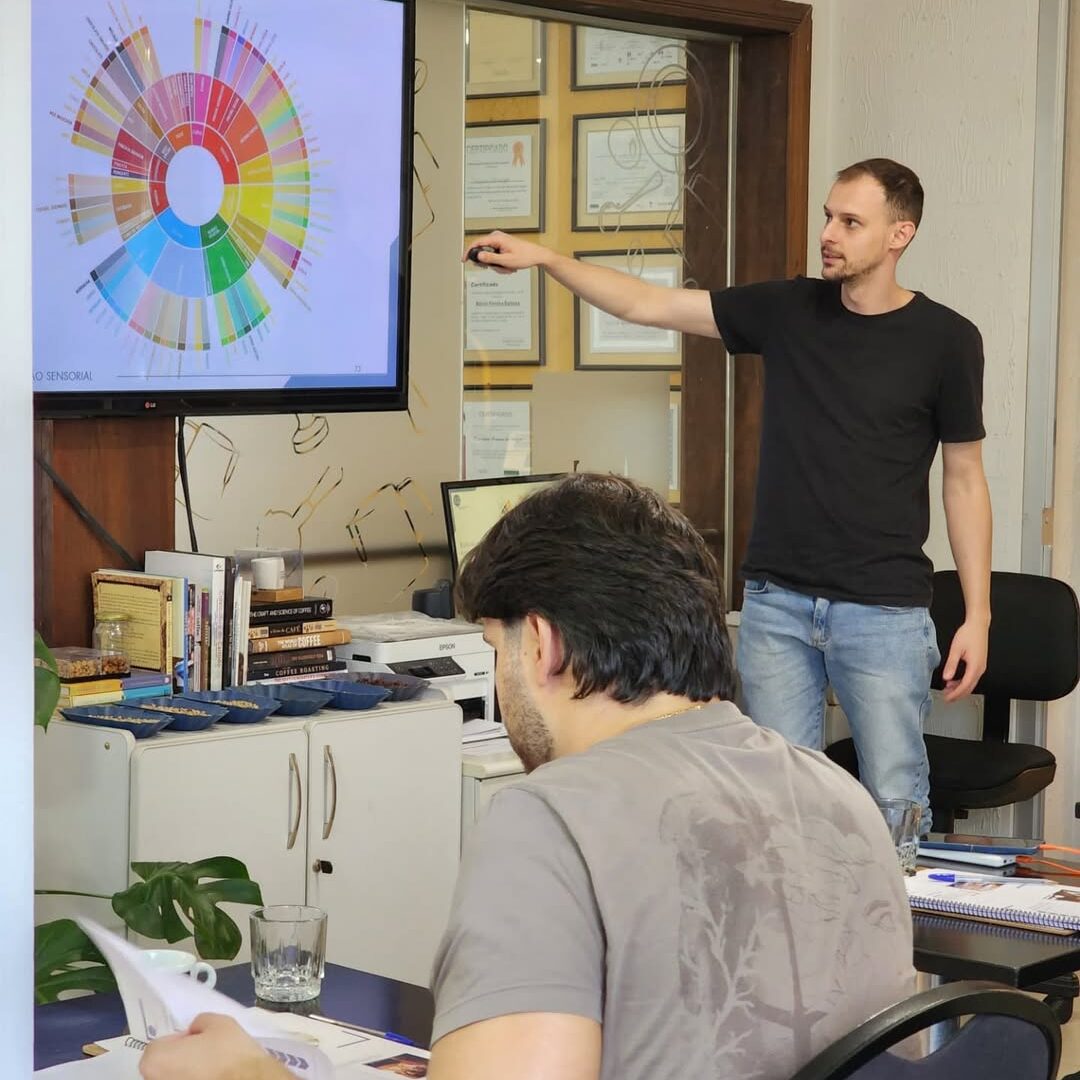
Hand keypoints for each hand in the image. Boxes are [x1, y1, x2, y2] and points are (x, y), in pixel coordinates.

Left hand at [140, 1013, 288, 1079]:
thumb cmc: (229, 1055)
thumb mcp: (217, 1023)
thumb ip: (198, 1022)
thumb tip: (195, 1030)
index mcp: (155, 1061)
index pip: (161, 1043)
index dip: (181, 1039)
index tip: (197, 1040)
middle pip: (163, 1064)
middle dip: (180, 1057)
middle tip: (204, 1053)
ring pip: (174, 1077)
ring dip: (186, 1072)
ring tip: (210, 1068)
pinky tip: (213, 1077)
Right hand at [462, 230, 550, 274]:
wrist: (536, 255)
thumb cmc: (525, 256)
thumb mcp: (506, 260)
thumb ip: (491, 259)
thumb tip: (478, 256)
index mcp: (496, 238)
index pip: (477, 243)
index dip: (468, 252)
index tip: (464, 260)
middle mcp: (496, 238)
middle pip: (483, 252)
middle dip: (490, 264)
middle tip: (500, 268)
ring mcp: (499, 242)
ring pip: (489, 257)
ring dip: (497, 266)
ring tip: (508, 268)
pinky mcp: (501, 247)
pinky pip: (495, 257)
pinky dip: (500, 264)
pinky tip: (509, 266)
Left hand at [940, 618, 988, 701]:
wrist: (978, 625)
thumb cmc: (968, 634)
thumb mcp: (956, 649)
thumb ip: (951, 664)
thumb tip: (946, 677)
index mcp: (975, 666)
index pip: (965, 685)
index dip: (956, 694)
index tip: (947, 698)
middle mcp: (980, 668)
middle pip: (969, 687)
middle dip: (958, 694)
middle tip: (946, 698)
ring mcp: (981, 666)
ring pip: (971, 683)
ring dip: (960, 688)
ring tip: (948, 689)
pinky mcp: (979, 663)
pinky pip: (971, 677)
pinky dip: (963, 682)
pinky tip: (954, 680)